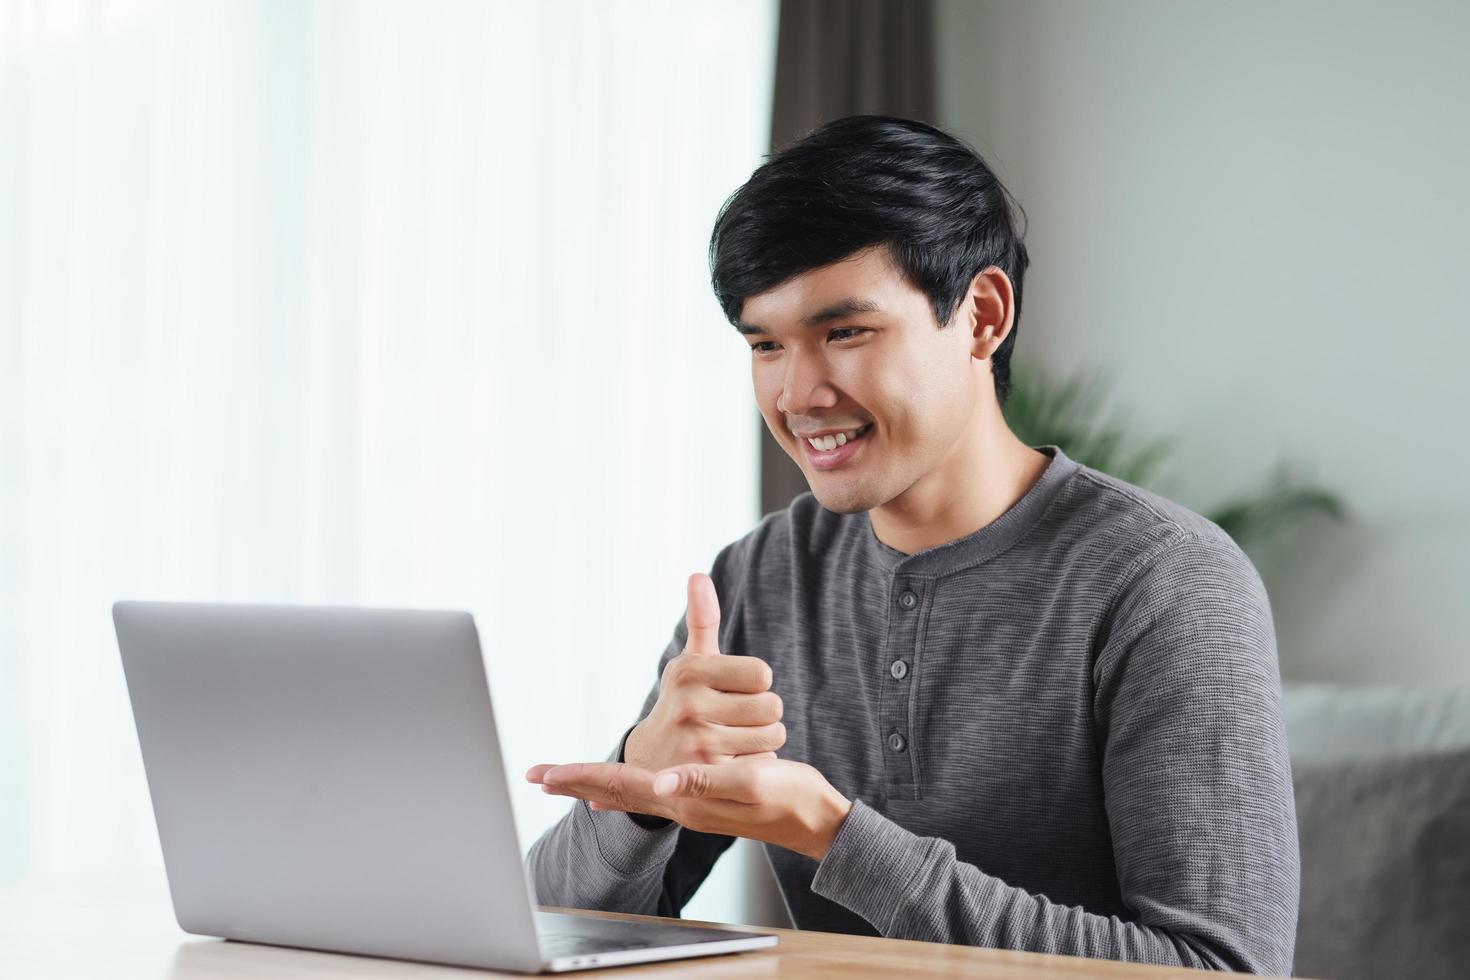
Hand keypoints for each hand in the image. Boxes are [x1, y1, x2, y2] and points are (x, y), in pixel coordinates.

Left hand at [527, 757, 852, 861]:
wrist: (814, 820)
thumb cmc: (789, 799)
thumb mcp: (750, 783)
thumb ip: (706, 781)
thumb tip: (661, 782)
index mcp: (685, 799)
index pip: (620, 785)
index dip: (580, 776)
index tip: (543, 772)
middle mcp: (680, 805)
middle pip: (616, 790)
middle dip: (576, 780)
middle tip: (537, 774)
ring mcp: (689, 805)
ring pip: (629, 792)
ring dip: (596, 783)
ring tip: (566, 780)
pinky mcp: (701, 799)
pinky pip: (648, 794)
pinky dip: (624, 791)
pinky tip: (617, 795)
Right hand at [622, 573, 784, 772]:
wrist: (650, 763)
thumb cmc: (682, 703)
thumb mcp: (689, 663)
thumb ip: (702, 621)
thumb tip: (698, 576)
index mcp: (690, 672)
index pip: (762, 673)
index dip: (755, 683)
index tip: (734, 690)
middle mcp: (690, 706)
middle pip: (772, 706)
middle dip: (762, 713)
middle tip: (737, 719)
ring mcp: (699, 744)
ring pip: (772, 735)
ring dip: (763, 738)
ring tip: (735, 740)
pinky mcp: (711, 777)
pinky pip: (762, 762)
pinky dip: (755, 763)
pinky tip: (732, 762)